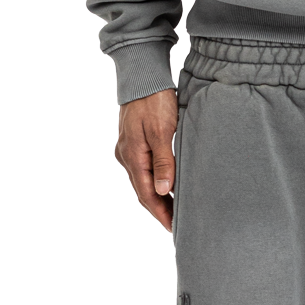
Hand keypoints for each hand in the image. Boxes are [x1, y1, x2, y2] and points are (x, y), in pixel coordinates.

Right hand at [115, 89, 179, 232]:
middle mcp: (127, 155)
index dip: (160, 212)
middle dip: (159, 208)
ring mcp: (128, 148)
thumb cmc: (154, 100)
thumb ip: (164, 162)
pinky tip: (167, 184)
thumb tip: (163, 191)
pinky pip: (143, 168)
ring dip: (158, 195)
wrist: (143, 76)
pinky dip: (155, 180)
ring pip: (143, 180)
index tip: (173, 227)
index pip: (146, 193)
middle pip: (143, 190)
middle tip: (177, 224)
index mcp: (133, 156)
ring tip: (175, 209)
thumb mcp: (162, 131)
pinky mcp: (134, 141)